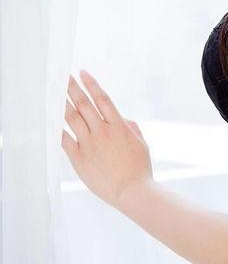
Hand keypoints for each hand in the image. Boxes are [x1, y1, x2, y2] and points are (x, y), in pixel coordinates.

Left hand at [61, 69, 152, 205]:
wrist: (132, 192)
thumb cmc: (139, 169)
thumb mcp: (141, 143)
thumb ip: (130, 127)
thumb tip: (119, 118)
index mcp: (119, 126)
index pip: (102, 98)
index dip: (91, 84)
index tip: (83, 72)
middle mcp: (102, 131)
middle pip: (84, 104)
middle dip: (72, 88)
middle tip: (63, 76)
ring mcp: (89, 144)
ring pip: (72, 118)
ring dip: (63, 103)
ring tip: (55, 92)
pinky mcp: (79, 158)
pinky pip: (65, 139)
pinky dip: (58, 128)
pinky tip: (51, 119)